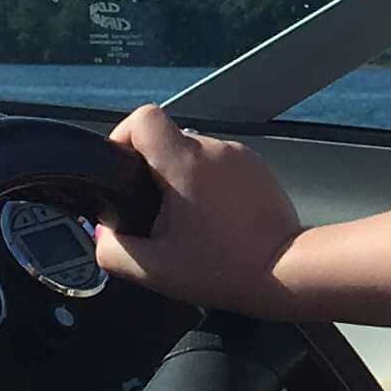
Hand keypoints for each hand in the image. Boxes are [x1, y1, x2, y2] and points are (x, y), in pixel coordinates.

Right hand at [93, 105, 306, 314]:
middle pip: (167, 140)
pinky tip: (215, 220)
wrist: (288, 272)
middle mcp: (215, 150)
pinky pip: (220, 165)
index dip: (123, 138)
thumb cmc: (228, 269)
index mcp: (185, 164)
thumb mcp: (155, 270)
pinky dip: (209, 186)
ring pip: (194, 154)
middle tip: (158, 215)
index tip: (123, 170)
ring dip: (183, 181)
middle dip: (153, 174)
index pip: (143, 118)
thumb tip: (102, 235)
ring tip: (190, 223)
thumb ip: (114, 250)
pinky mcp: (258, 168)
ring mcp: (241, 156)